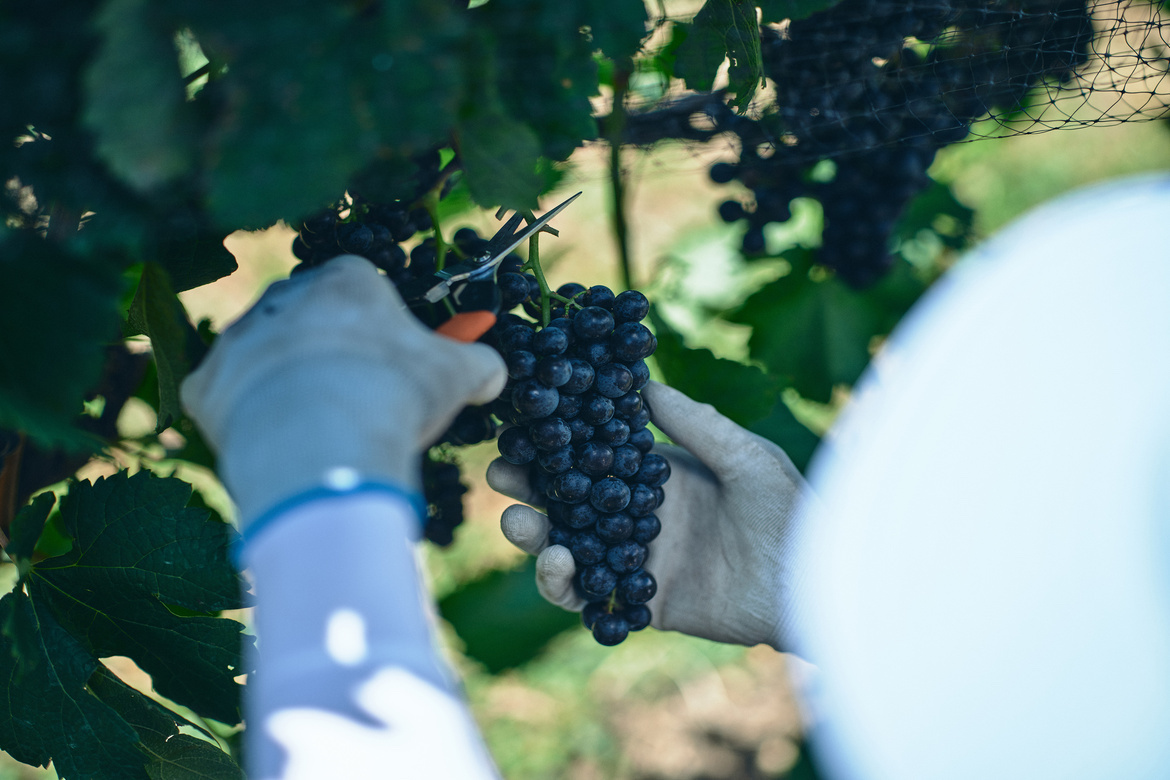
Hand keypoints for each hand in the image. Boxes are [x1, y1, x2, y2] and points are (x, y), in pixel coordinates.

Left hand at [181, 256, 506, 525]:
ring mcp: (239, 339)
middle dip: (334, 357)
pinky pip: (231, 400)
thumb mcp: (458, 376)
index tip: (397, 370)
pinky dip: (252, 423)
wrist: (318, 443)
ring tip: (322, 434)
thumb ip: (478, 364)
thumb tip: (491, 371)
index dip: (384, 333)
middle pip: (313, 324)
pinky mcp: (205, 386)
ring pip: (269, 360)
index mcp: (345, 280)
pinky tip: (281, 447)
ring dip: (291, 388)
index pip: (365, 293)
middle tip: (361, 404)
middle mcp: (284, 296)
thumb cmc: (393, 395)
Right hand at [486, 381, 814, 648]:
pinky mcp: (644, 603)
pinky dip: (568, 586)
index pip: (596, 455)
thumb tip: (644, 384)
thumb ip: (695, 424)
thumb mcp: (746, 456)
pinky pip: (594, 598)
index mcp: (660, 476)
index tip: (525, 426)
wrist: (815, 584)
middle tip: (501, 473)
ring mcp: (639, 561)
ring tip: (521, 525)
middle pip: (570, 502)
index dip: (559, 443)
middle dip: (531, 488)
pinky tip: (561, 566)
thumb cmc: (789, 510)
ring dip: (537, 538)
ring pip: (570, 549)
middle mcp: (640, 517)